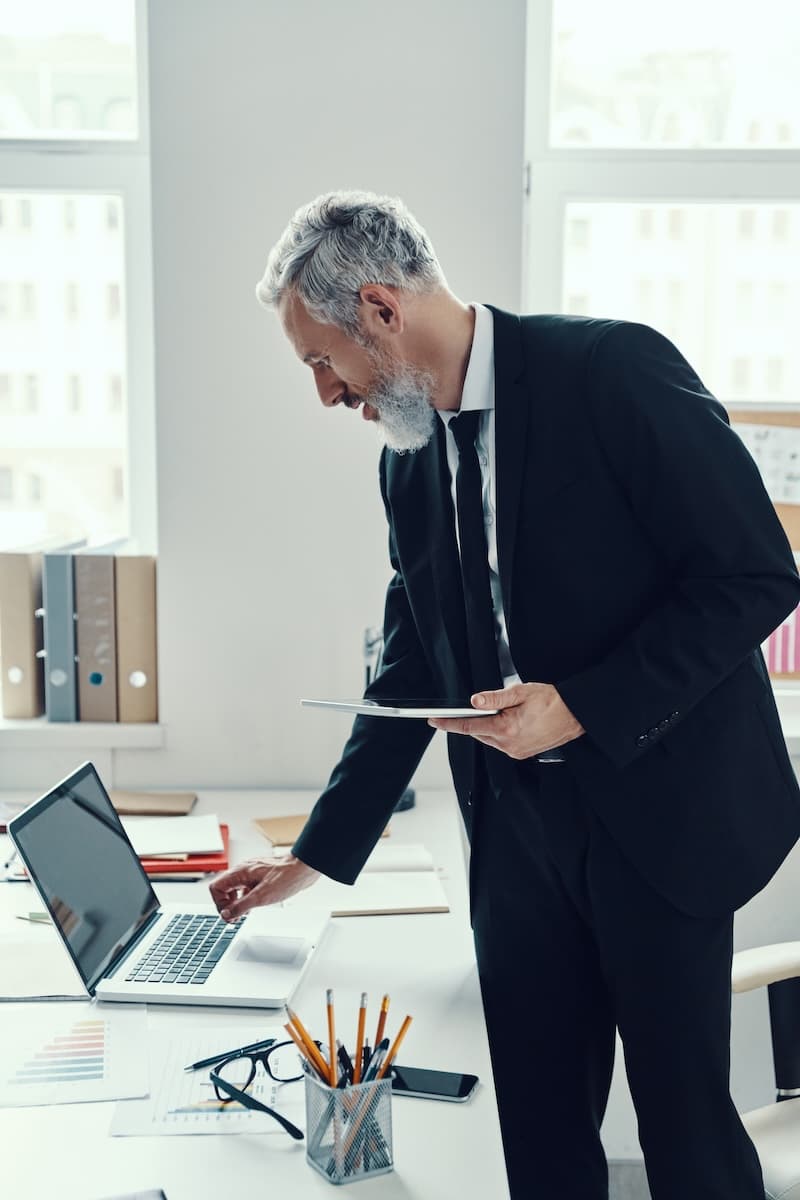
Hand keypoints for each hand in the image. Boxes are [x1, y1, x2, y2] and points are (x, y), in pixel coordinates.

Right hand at [209, 854, 320, 922]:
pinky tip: (253, 905)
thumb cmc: (287, 877)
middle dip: (226, 905)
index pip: (216, 888)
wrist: (304, 868)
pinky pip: (245, 888)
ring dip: (235, 903)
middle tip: (235, 917)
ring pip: (234, 889)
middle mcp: (243, 870)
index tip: (229, 914)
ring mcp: (252, 873)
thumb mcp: (261, 897)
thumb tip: (226, 914)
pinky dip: (245, 898)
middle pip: (223, 889)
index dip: (219, 904)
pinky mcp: (260, 876)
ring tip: (243, 913)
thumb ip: (241, 906)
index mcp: (240, 872)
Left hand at [428, 682, 583, 759]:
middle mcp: (510, 745)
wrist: (576, 715)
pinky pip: (501, 743)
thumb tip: (475, 701)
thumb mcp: (521, 692)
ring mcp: (516, 751)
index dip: (449, 724)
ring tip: (501, 712)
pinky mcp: (522, 753)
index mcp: (507, 729)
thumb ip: (495, 698)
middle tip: (475, 708)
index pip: (470, 727)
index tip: (435, 721)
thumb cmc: (553, 701)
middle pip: (479, 734)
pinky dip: (499, 733)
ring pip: (490, 739)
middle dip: (472, 722)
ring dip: (488, 727)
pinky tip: (509, 721)